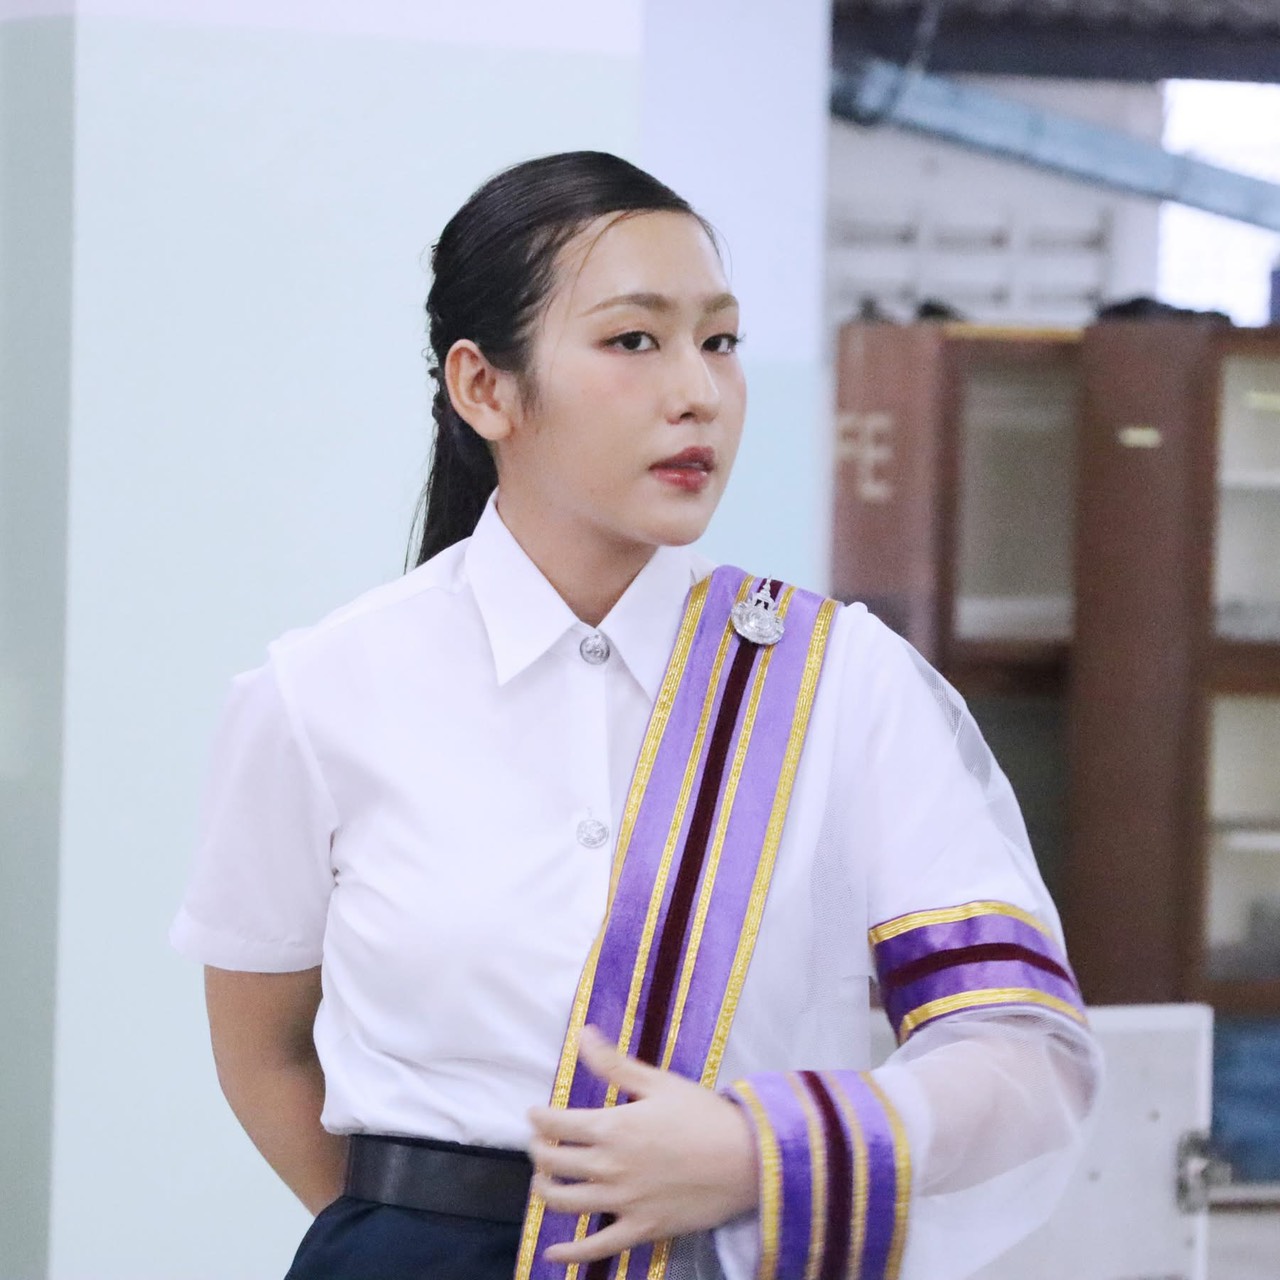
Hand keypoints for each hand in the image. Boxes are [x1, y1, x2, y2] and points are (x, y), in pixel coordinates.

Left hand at [527, 1026, 757, 1265]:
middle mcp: (609, 1167)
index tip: (534, 1114)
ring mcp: (623, 1202)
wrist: (747, 1160)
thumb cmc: (705, 1116)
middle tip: (538, 1144)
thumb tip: (583, 1034)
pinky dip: (569, 1252)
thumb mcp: (659, 1083)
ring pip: (565, 1203)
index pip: (556, 1124)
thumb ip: (615, 1063)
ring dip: (545, 1191)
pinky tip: (553, 1251)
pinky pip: (596, 1247)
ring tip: (543, 1182)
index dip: (538, 1119)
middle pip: (553, 1163)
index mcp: (612, 1127)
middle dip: (538, 1152)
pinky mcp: (640, 1229)